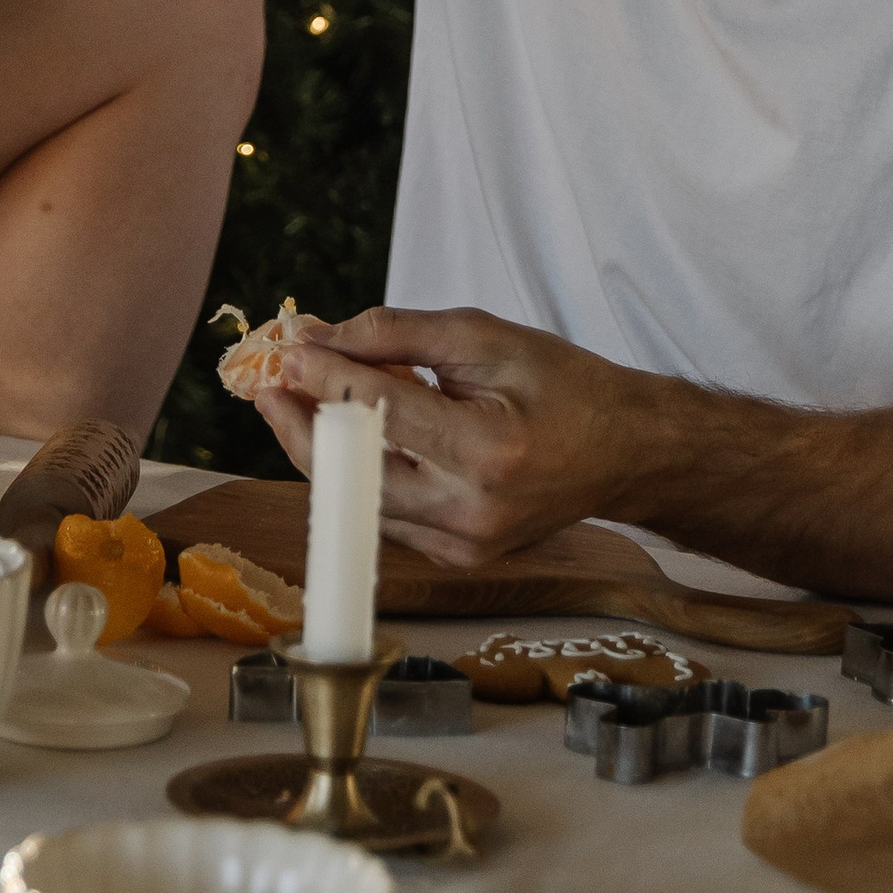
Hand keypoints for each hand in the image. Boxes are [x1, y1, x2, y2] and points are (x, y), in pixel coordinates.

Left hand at [256, 305, 650, 568]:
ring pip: (361, 500)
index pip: (380, 413)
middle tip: (268, 385)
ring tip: (299, 401)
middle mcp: (471, 513)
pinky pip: (387, 515)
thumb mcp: (485, 337)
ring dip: (324, 450)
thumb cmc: (565, 385)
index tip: (287, 350)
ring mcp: (464, 546)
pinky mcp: (458, 558)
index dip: (324, 378)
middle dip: (302, 427)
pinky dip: (363, 474)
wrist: (625, 451)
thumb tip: (321, 337)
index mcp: (487, 452)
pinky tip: (351, 434)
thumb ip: (397, 334)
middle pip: (354, 473)